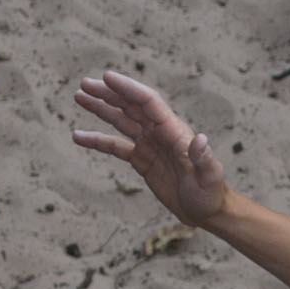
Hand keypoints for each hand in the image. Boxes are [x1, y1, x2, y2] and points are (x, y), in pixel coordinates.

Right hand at [74, 70, 231, 227]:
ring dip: (100, 108)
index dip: (127, 88)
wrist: (206, 211)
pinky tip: (79, 136)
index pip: (148, 102)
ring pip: (121, 120)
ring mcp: (149, 144)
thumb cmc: (211, 193)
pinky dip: (97, 140)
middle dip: (108, 93)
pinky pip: (115, 146)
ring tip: (79, 96)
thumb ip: (203, 159)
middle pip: (130, 105)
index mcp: (174, 131)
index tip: (107, 77)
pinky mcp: (141, 159)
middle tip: (84, 84)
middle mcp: (160, 132)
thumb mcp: (210, 177)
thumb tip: (201, 139)